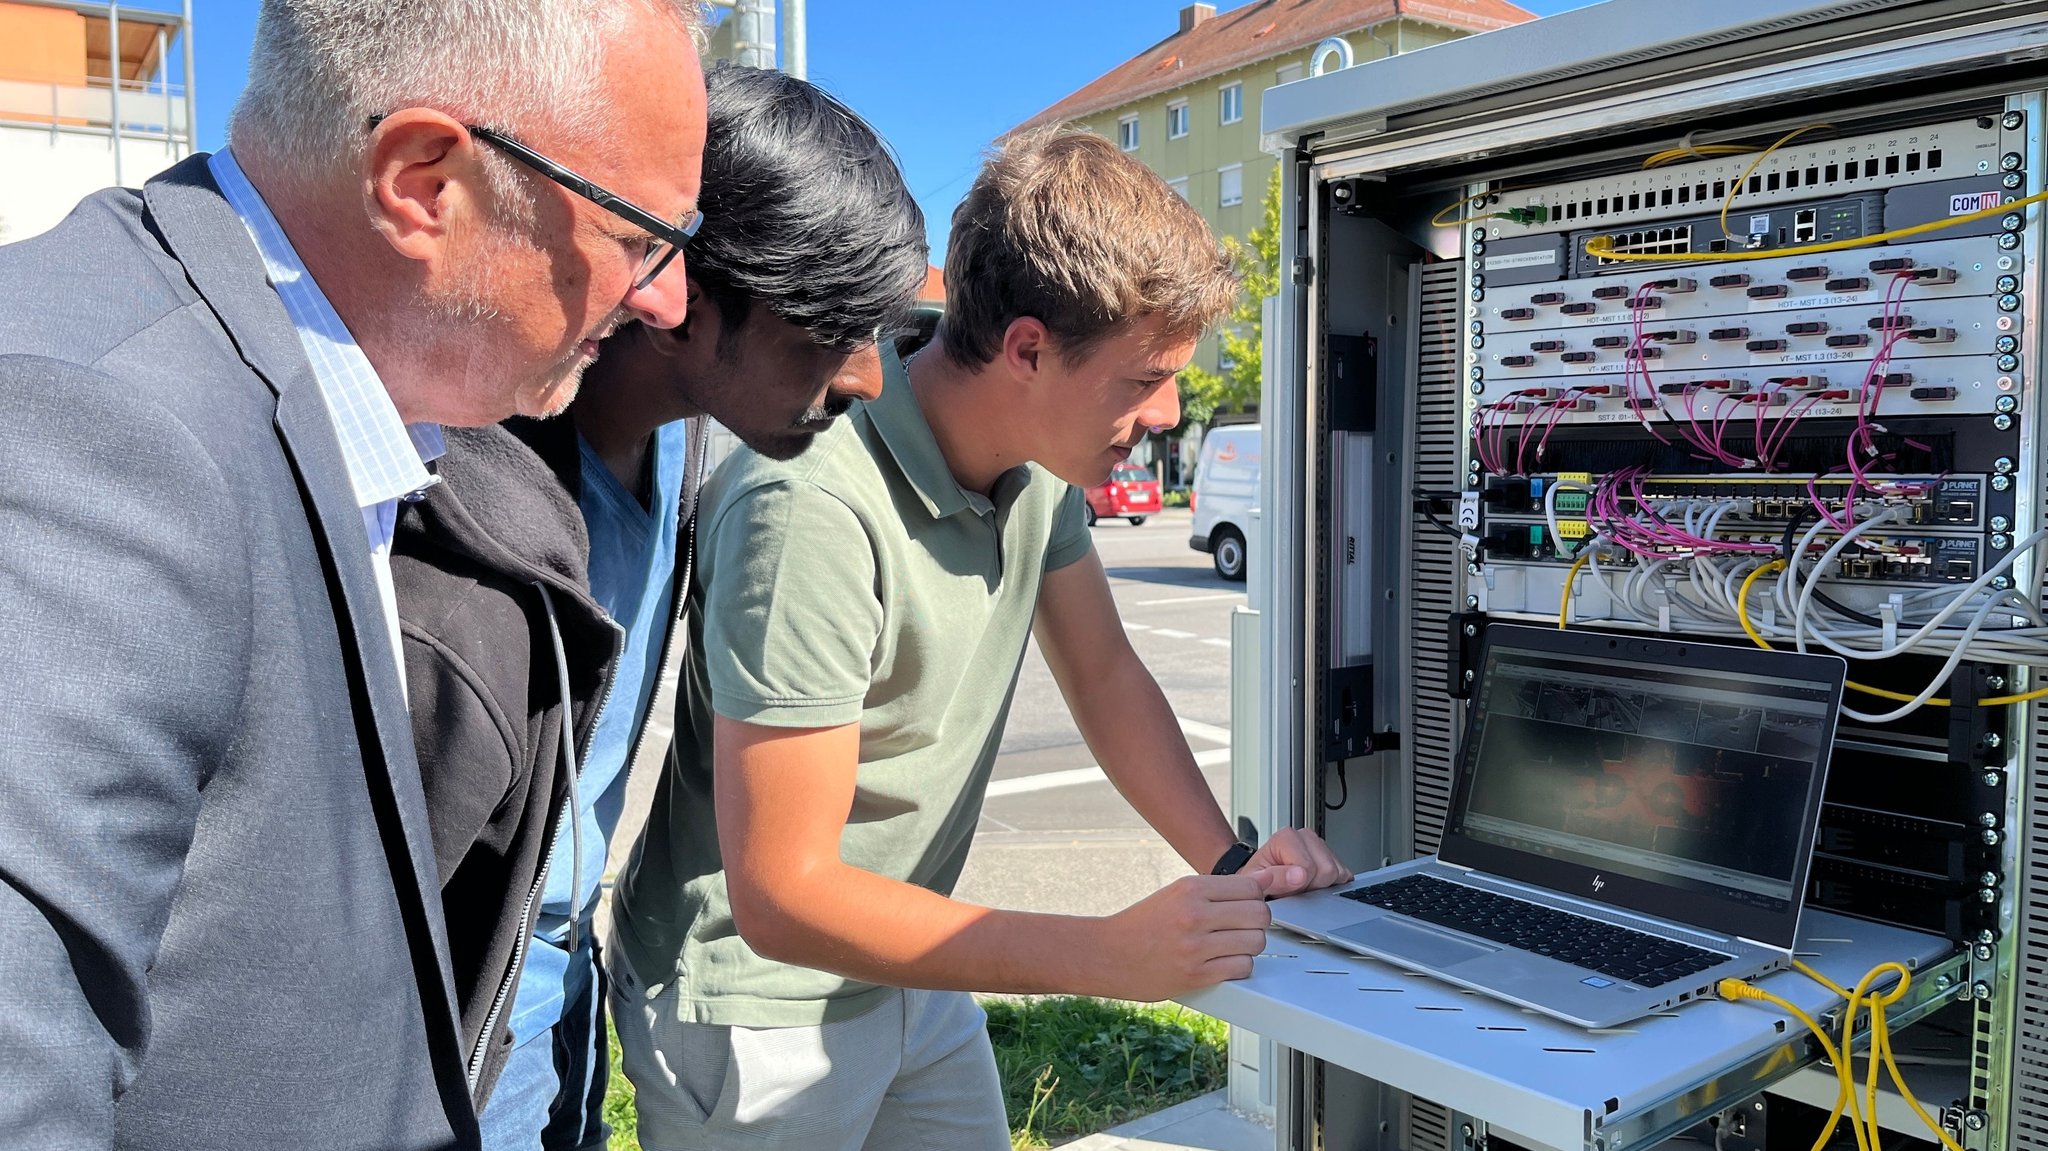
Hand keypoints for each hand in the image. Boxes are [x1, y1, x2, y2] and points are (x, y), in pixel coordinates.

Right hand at [1090, 871, 1279, 1000]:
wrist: (1107, 954)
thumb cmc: (1142, 924)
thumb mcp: (1178, 894)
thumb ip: (1222, 888)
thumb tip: (1265, 879)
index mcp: (1189, 889)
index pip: (1251, 887)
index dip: (1257, 897)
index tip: (1248, 905)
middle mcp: (1194, 915)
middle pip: (1259, 914)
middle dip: (1258, 922)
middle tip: (1245, 927)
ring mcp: (1195, 947)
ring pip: (1255, 942)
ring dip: (1251, 946)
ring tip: (1234, 946)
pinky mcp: (1195, 975)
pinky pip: (1241, 968)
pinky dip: (1239, 966)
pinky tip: (1225, 962)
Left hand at [1245, 828, 1351, 896]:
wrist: (1262, 883)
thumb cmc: (1259, 881)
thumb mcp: (1256, 882)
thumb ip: (1276, 879)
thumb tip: (1299, 875)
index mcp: (1286, 837)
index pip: (1309, 867)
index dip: (1298, 884)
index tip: (1286, 886)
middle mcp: (1305, 837)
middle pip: (1327, 870)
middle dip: (1312, 886)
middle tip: (1295, 888)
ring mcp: (1321, 847)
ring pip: (1339, 874)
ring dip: (1322, 887)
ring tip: (1303, 886)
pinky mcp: (1334, 859)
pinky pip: (1345, 877)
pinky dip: (1332, 887)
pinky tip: (1315, 886)